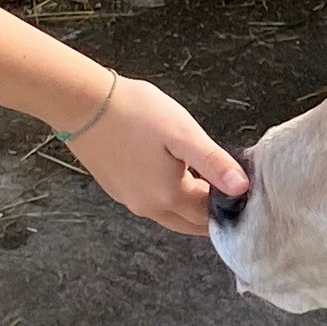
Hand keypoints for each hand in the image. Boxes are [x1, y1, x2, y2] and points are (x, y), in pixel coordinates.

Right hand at [67, 77, 246, 236]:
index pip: (208, 217)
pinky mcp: (116, 187)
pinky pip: (150, 201)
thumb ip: (214, 163)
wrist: (83, 103)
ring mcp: (128, 199)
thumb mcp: (183, 134)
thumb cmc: (134, 113)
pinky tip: (174, 174)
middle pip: (189, 222)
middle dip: (210, 214)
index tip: (243, 193)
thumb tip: (242, 188)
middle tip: (230, 195)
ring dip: (189, 205)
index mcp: (168, 197)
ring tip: (207, 183)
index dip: (228, 207)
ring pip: (169, 213)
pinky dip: (168, 196)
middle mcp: (147, 206)